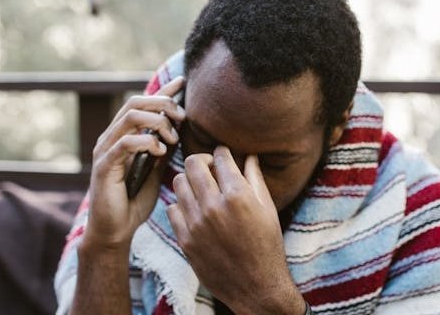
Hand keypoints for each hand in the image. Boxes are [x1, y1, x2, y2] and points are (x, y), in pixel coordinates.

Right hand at [84, 77, 185, 249]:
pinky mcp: (104, 166)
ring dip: (156, 122)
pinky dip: (146, 142)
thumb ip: (163, 149)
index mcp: (125, 136)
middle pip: (135, 102)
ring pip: (130, 117)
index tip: (183, 82)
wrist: (116, 230)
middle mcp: (112, 137)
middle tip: (182, 117)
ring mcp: (106, 150)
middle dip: (162, 104)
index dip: (163, 91)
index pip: (143, 104)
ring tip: (172, 138)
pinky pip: (124, 143)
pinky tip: (160, 152)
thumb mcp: (156, 171)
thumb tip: (180, 131)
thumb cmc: (135, 202)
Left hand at [167, 146, 304, 314]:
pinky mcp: (185, 240)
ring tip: (199, 187)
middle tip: (209, 167)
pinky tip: (193, 209)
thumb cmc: (267, 246)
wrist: (256, 287)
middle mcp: (214, 207)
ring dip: (189, 180)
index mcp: (238, 196)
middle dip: (202, 160)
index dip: (222, 152)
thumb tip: (249, 155)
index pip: (220, 157)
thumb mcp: (268, 209)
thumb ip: (255, 179)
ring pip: (178, 183)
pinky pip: (172, 209)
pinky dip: (181, 204)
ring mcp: (196, 224)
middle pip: (193, 163)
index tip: (222, 155)